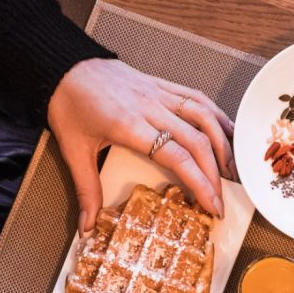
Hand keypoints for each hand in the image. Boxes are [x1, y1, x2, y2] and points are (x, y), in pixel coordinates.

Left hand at [47, 58, 236, 232]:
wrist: (61, 65)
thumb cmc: (67, 105)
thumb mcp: (73, 151)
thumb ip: (87, 190)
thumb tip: (88, 227)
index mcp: (130, 125)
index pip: (178, 156)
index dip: (201, 184)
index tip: (212, 206)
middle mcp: (150, 107)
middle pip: (198, 141)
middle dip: (215, 174)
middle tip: (222, 200)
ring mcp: (158, 93)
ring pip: (204, 116)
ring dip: (223, 144)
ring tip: (232, 171)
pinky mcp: (161, 84)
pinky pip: (197, 98)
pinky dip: (217, 116)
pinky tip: (227, 132)